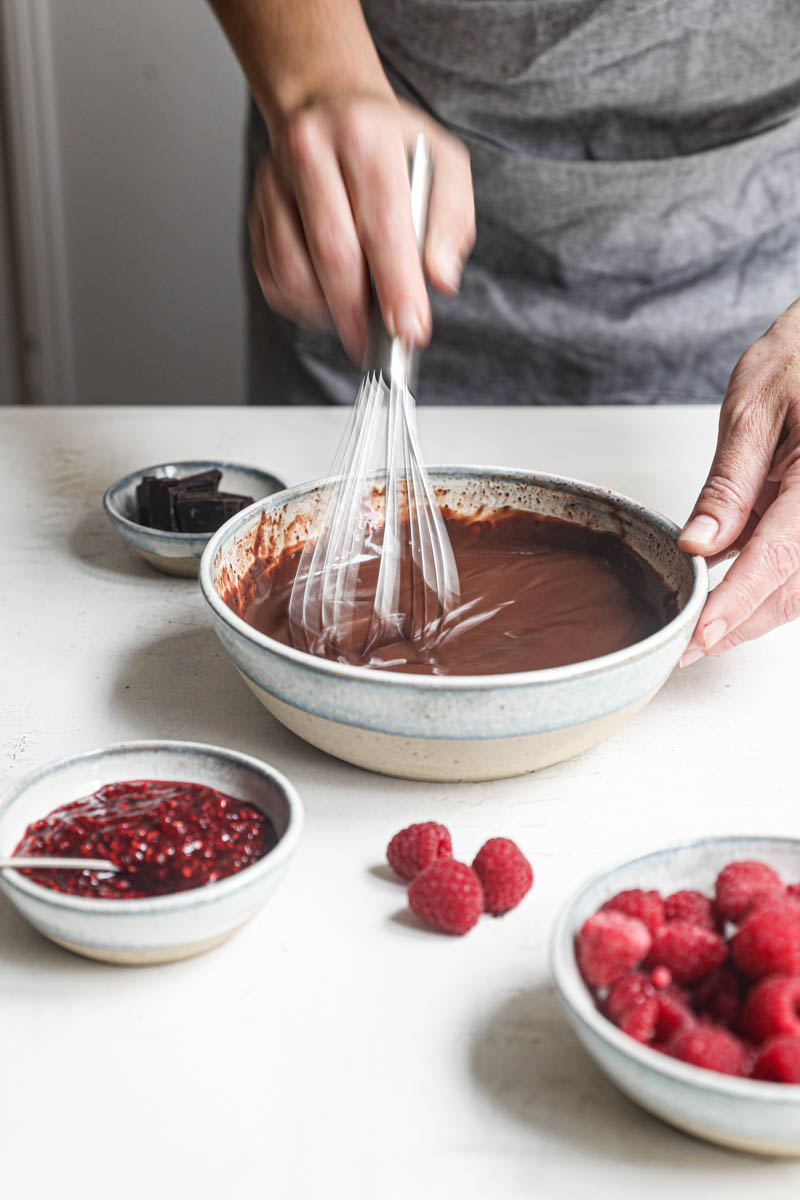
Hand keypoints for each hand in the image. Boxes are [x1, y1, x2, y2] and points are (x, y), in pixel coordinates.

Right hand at [248, 93, 474, 363]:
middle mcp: (311, 152)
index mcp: (364, 136)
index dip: (396, 286)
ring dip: (327, 310)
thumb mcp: (443, 164)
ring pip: (294, 270)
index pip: (381, 225)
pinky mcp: (256, 211)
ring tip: (355, 320)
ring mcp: (274, 183)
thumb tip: (440, 280)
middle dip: (358, 313)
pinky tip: (329, 301)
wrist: (328, 107)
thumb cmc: (391, 145)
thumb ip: (451, 223)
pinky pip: (272, 275)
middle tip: (379, 348)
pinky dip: (303, 303)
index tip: (409, 331)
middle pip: (332, 253)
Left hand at [678, 298, 799, 664]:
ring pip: (798, 585)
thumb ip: (729, 482)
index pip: (777, 556)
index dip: (737, 602)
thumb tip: (698, 543)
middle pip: (792, 587)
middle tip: (686, 648)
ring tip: (699, 630)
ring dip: (752, 611)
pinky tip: (721, 588)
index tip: (701, 634)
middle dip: (739, 623)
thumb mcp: (754, 408)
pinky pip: (797, 561)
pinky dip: (761, 581)